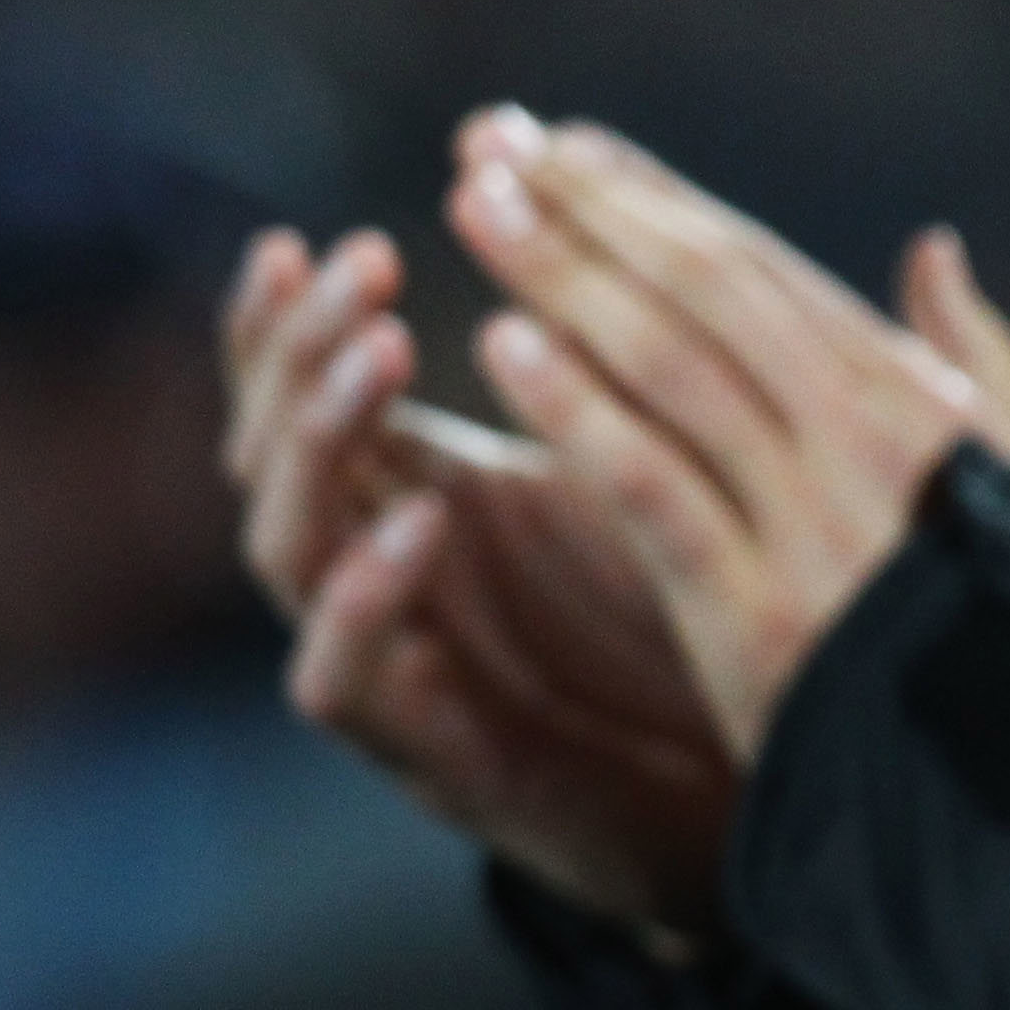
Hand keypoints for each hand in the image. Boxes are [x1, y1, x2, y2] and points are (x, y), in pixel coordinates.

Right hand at [221, 224, 739, 940]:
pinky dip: (364, 596)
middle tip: (361, 265)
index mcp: (418, 492)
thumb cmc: (680, 616)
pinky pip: (343, 674)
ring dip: (321, 442)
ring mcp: (389, 660)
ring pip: (286, 546)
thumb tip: (629, 215)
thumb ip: (617, 364)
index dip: (291, 323)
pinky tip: (415, 521)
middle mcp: (376, 570)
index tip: (306, 240)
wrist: (732, 794)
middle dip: (304, 352)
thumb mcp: (651, 466)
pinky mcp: (423, 750)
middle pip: (277, 450)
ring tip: (379, 355)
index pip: (309, 396)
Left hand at [443, 108, 1009, 756]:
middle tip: (495, 145)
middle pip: (708, 297)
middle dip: (596, 214)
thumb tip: (935, 254)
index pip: (768, 277)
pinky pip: (657, 488)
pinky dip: (583, 412)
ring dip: (566, 280)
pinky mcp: (760, 613)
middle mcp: (870, 445)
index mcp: (926, 411)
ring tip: (480, 208)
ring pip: (673, 369)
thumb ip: (981, 364)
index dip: (660, 203)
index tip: (572, 148)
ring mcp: (814, 526)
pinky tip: (507, 348)